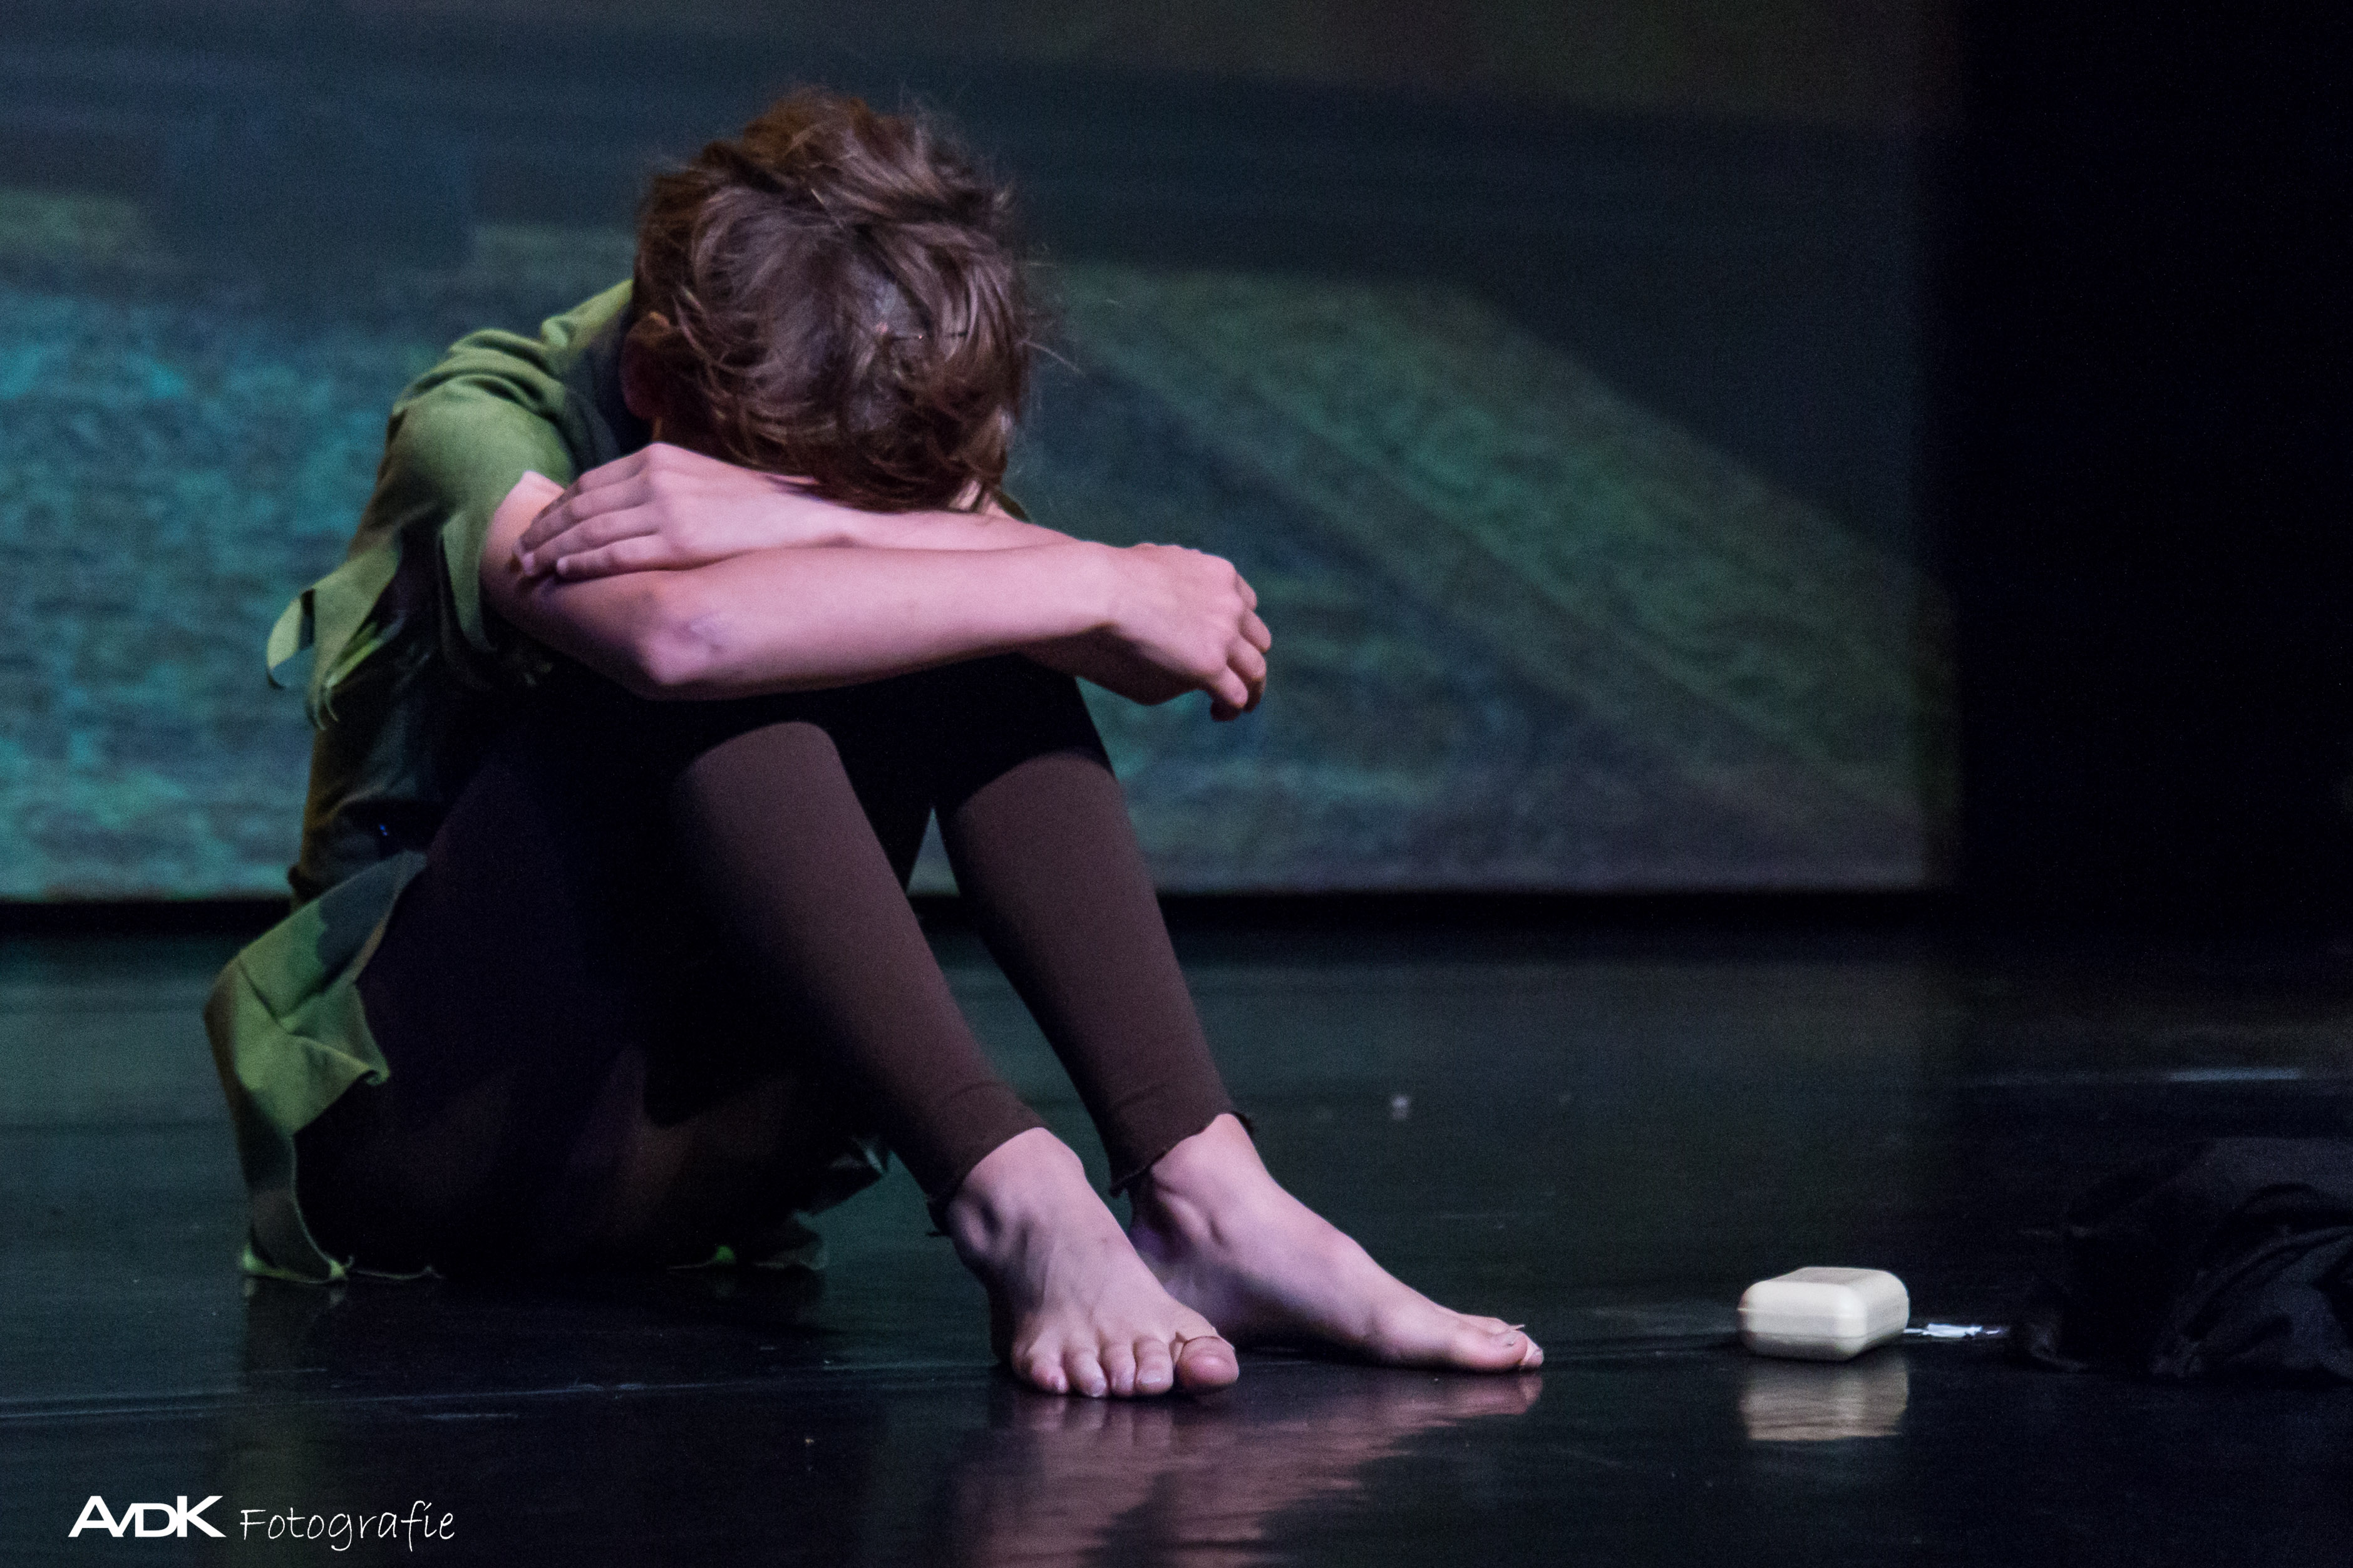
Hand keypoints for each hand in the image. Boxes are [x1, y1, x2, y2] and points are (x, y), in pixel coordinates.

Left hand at [515, 442, 860, 577]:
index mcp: (658, 458)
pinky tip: (562, 571)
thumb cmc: (753, 506)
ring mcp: (666, 510)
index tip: (536, 526)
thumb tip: (626, 504)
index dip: (556, 507)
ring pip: (589, 531)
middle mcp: (655, 479)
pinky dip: (583, 562)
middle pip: (580, 505)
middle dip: (543, 529)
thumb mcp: (700, 478)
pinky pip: (616, 554)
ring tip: (528, 566)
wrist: (801, 519)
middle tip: (517, 551)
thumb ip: (661, 484)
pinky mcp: (678, 543)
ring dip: (552, 549)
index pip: (589, 483)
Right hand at [1065, 543, 1269, 719]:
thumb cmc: (1112, 576)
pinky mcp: (1209, 665)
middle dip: (1246, 657)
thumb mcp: (1154, 562)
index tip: (1227, 641)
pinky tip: (1218, 713)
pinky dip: (1232, 708)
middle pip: (1257, 638)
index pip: (1246, 604)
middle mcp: (1231, 604)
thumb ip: (1173, 581)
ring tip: (1239, 706)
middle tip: (1235, 674)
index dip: (1238, 626)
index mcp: (1220, 574)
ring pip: (1255, 670)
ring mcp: (1223, 635)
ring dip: (1250, 690)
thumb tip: (1165, 586)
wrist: (1102, 589)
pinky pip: (1235, 695)